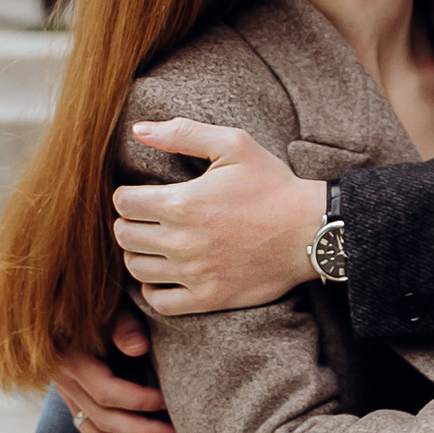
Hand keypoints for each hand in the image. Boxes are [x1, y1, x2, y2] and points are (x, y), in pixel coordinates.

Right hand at [49, 310, 179, 432]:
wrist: (71, 301)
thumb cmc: (102, 298)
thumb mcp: (111, 303)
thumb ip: (123, 323)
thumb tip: (139, 348)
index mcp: (70, 357)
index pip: (104, 391)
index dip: (137, 401)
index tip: (167, 401)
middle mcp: (64, 381)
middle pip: (102, 419)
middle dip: (143, 432)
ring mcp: (68, 395)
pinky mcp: (75, 403)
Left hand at [112, 123, 327, 313]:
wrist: (311, 231)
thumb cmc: (273, 184)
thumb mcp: (234, 144)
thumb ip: (183, 133)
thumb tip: (138, 130)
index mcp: (182, 203)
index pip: (123, 203)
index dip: (127, 195)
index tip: (141, 194)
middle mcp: (182, 242)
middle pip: (124, 236)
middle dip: (130, 223)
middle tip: (147, 218)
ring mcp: (195, 274)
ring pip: (137, 269)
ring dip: (139, 254)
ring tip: (155, 243)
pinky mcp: (209, 298)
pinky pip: (160, 302)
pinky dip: (153, 289)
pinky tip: (166, 273)